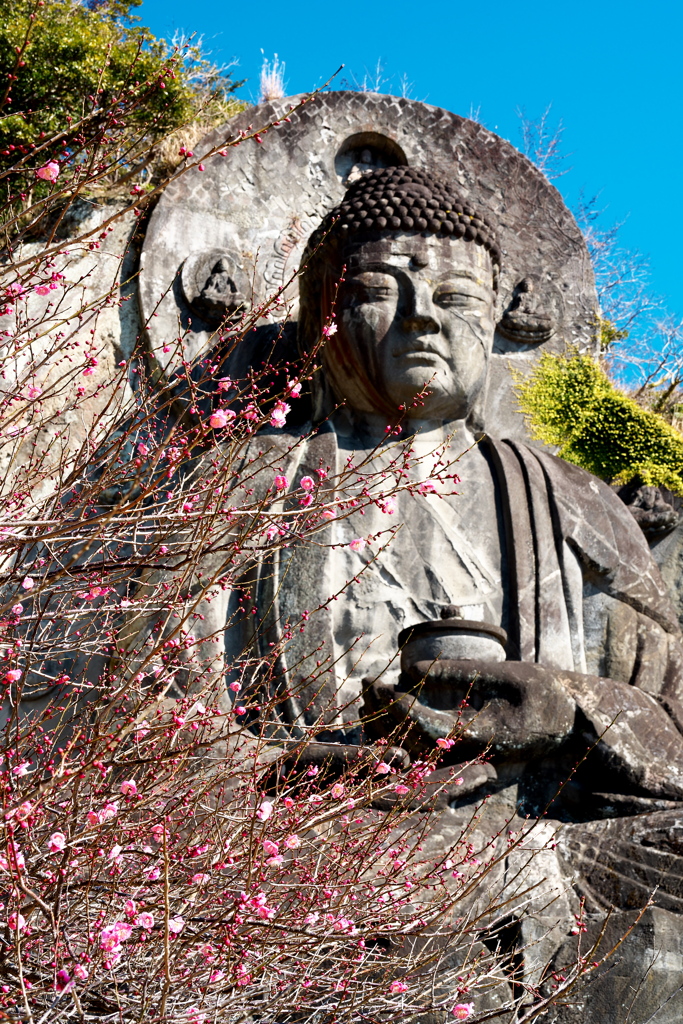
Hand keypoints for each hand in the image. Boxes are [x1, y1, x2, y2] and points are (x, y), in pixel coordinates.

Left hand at [363, 660, 575, 758]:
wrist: (569, 723)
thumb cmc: (544, 693)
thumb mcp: (509, 675)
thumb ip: (461, 672)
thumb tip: (412, 667)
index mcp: (487, 741)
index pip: (434, 731)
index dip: (406, 710)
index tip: (385, 685)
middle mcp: (471, 760)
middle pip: (416, 748)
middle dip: (386, 717)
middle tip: (368, 682)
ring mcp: (465, 764)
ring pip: (413, 754)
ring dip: (385, 725)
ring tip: (367, 687)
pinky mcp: (460, 759)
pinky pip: (420, 751)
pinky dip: (396, 730)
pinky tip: (379, 703)